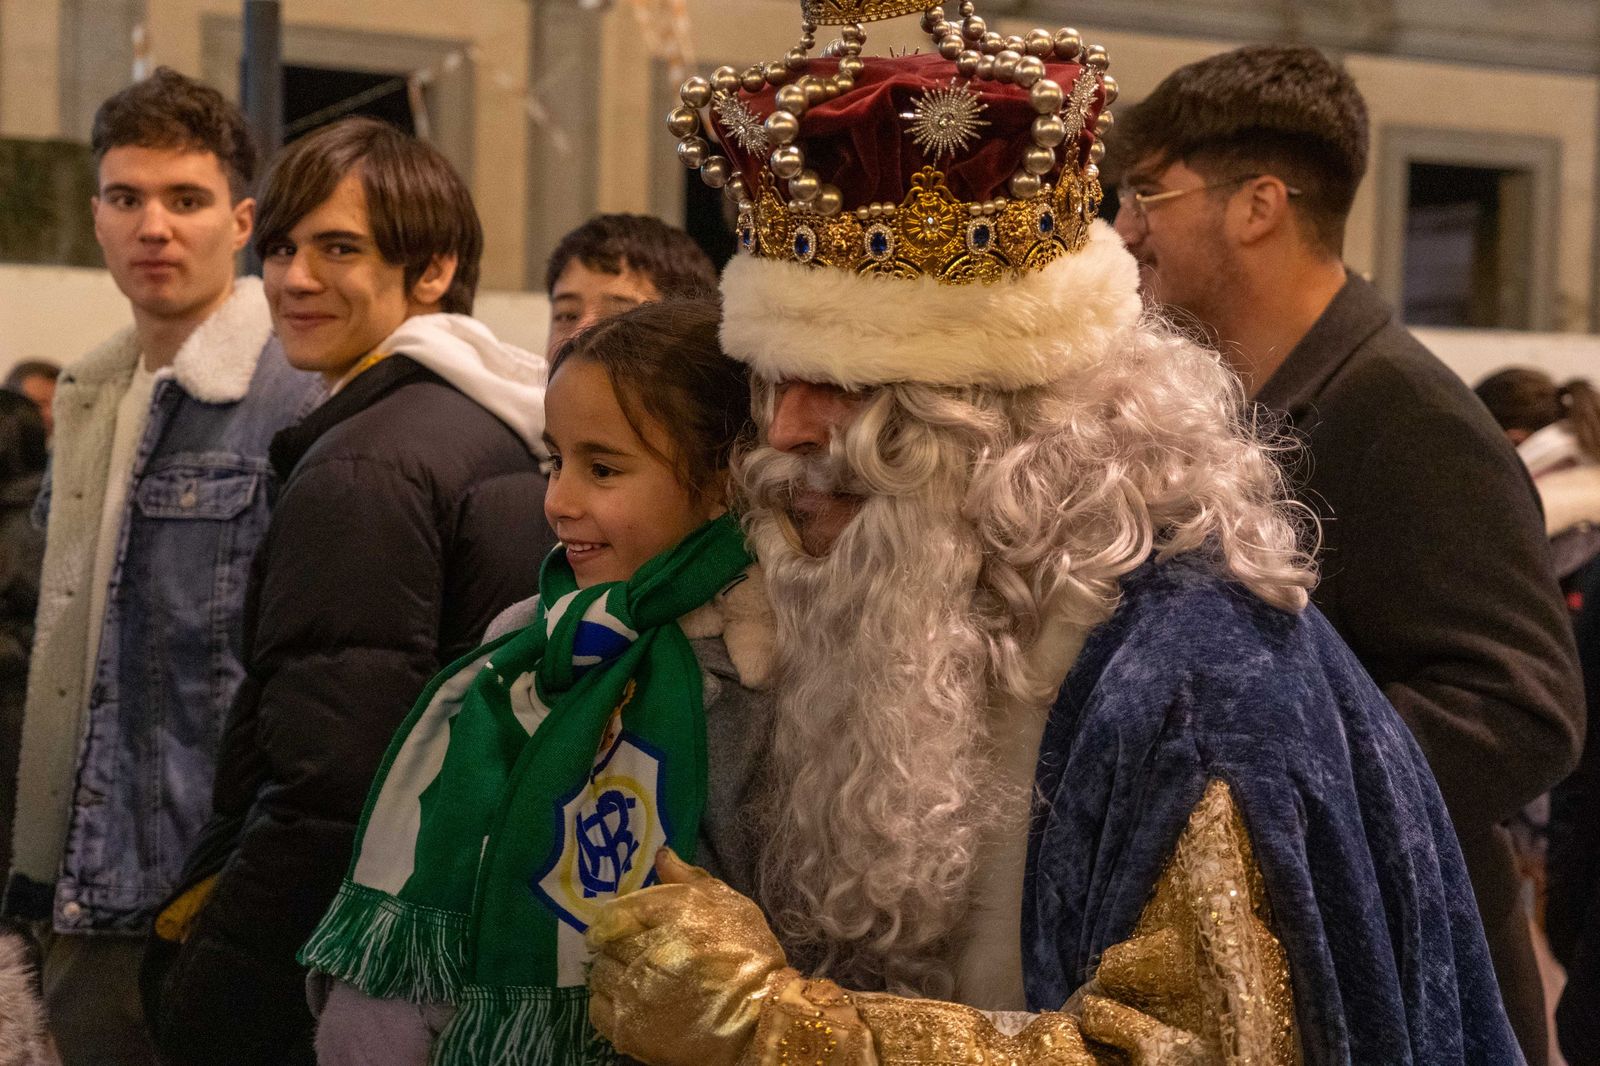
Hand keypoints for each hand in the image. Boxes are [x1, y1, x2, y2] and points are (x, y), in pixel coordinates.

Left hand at [587, 849, 792, 1065]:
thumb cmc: (748, 953)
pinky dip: (608, 1004)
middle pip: (607, 943)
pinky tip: (631, 1003)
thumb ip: (689, 878)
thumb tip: (662, 855)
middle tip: (640, 955)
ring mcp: (635, 991)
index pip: (617, 911)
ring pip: (600, 975)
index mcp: (670, 913)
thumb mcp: (727, 903)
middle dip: (619, 946)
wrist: (761, 1014)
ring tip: (638, 980)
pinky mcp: (630, 1026)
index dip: (615, 919)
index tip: (620, 928)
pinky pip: (599, 1009)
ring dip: (614, 975)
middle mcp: (647, 950)